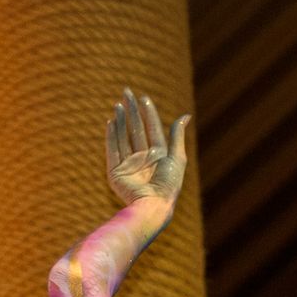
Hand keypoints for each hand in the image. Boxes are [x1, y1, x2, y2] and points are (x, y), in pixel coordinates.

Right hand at [105, 87, 189, 207]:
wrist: (153, 205)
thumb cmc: (169, 184)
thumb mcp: (177, 158)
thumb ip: (177, 136)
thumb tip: (186, 115)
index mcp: (159, 156)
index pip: (152, 129)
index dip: (148, 113)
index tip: (143, 97)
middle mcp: (144, 159)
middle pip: (136, 130)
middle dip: (132, 111)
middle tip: (126, 92)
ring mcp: (129, 165)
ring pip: (124, 137)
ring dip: (121, 120)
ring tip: (118, 104)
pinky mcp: (116, 172)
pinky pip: (113, 150)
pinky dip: (111, 136)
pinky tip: (110, 122)